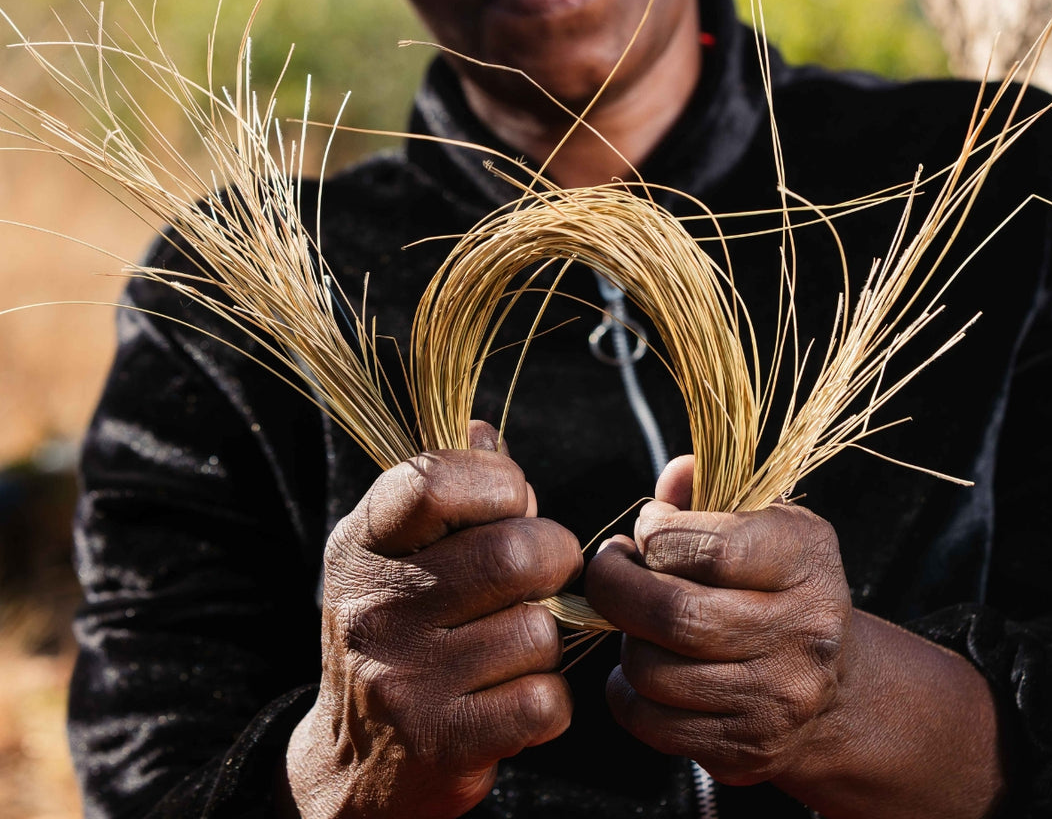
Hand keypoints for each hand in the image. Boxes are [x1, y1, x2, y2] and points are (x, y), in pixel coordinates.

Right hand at [283, 423, 581, 818]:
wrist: (354, 764)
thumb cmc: (400, 632)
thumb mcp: (399, 554)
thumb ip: (447, 492)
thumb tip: (486, 431)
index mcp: (363, 544)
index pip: (433, 480)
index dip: (499, 481)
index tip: (511, 503)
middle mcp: (376, 606)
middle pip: (514, 554)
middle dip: (553, 558)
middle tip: (543, 575)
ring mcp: (406, 678)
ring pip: (538, 629)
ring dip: (546, 638)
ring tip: (512, 645)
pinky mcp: (442, 742)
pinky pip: (545, 700)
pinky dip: (548, 701)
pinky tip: (512, 698)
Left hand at [585, 455, 852, 787]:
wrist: (835, 691)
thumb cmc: (779, 586)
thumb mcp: (764, 523)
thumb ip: (712, 490)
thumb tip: (676, 474)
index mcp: (807, 560)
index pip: (713, 547)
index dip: (656, 534)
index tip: (647, 530)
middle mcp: (802, 631)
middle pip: (674, 614)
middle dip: (617, 585)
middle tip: (612, 568)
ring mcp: (776, 698)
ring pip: (653, 670)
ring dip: (624, 638)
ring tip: (635, 618)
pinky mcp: (745, 749)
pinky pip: (650, 720)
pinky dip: (626, 690)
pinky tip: (643, 665)